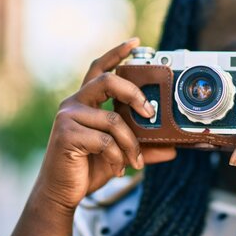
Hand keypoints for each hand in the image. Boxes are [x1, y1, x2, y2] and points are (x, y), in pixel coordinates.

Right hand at [34, 38, 175, 211]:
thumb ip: (143, 148)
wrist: (62, 192)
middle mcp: (74, 102)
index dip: (117, 53)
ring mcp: (68, 117)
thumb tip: (173, 149)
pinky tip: (118, 169)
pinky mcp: (66, 134)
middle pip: (108, 81)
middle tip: (150, 113)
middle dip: (134, 94)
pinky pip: (105, 141)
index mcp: (86, 101)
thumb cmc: (89, 167)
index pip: (100, 68)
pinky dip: (118, 157)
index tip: (136, 42)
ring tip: (134, 162)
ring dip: (131, 143)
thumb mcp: (121, 154)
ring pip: (113, 119)